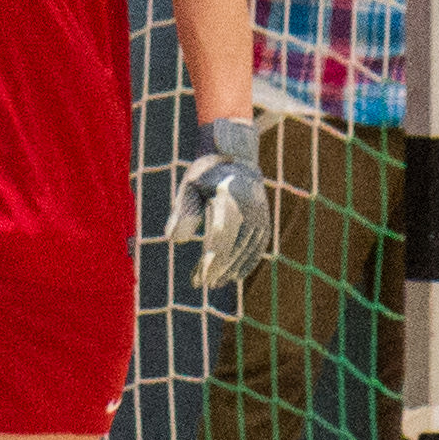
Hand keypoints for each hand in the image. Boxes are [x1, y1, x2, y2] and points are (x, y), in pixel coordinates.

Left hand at [165, 123, 275, 287]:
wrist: (236, 155)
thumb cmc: (206, 172)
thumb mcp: (189, 186)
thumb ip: (183, 212)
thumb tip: (174, 240)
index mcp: (228, 196)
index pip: (219, 236)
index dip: (210, 260)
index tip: (198, 277)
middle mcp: (248, 207)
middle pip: (233, 246)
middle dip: (218, 268)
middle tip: (202, 284)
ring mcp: (260, 214)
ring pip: (247, 249)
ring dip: (231, 269)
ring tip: (215, 283)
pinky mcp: (265, 219)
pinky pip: (258, 246)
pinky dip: (248, 262)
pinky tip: (235, 275)